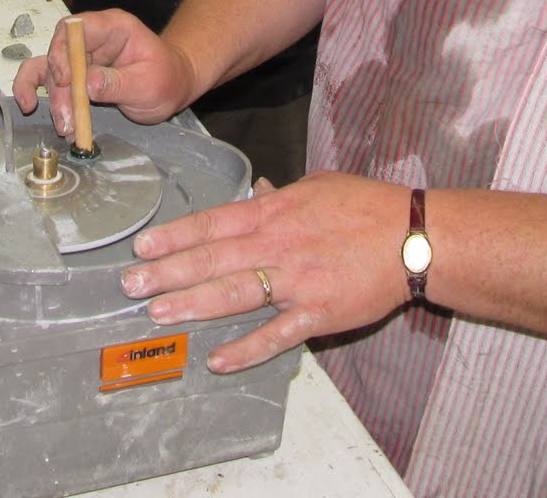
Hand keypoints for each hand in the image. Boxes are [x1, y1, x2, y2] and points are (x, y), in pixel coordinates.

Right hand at [11, 9, 195, 135]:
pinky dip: (42, 94)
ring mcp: (82, 56)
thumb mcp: (149, 84)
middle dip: (58, 87)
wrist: (172, 87)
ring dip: (51, 97)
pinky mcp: (77, 75)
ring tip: (63, 124)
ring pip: (50, 69)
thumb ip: (118, 84)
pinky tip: (31, 106)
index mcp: (113, 27)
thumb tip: (87, 84)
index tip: (64, 79)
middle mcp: (92, 38)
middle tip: (66, 117)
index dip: (63, 51)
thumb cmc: (167, 78)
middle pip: (59, 53)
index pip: (77, 28)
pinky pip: (51, 81)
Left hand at [119, 172, 414, 372]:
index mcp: (276, 212)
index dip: (176, 236)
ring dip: (194, 304)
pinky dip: (248, 349)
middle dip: (169, 273)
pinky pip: (277, 335)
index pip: (214, 223)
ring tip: (158, 313)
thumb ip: (280, 193)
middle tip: (130, 285)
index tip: (142, 247)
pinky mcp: (319, 313)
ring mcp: (297, 281)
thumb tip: (254, 189)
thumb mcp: (318, 186)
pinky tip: (219, 360)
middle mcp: (279, 245)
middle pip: (214, 259)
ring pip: (236, 294)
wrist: (415, 236)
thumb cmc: (368, 207)